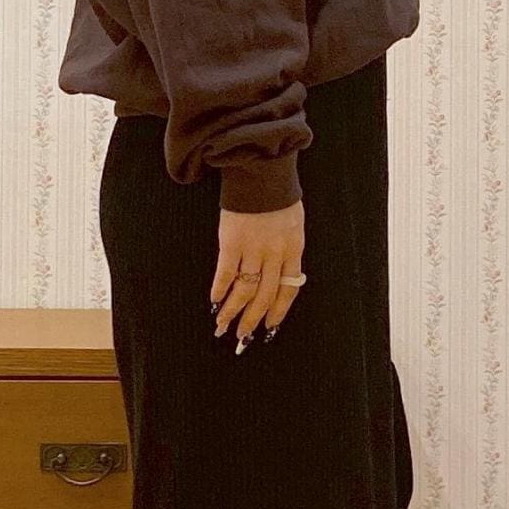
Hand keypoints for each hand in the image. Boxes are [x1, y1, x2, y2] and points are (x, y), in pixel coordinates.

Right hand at [211, 200, 305, 344]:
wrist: (261, 170)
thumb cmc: (278, 195)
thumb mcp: (293, 224)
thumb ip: (288, 250)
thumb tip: (280, 276)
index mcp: (294, 250)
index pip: (288, 290)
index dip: (278, 312)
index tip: (269, 328)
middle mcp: (275, 253)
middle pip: (265, 296)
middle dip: (252, 320)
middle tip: (242, 337)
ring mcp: (253, 248)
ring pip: (244, 289)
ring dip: (232, 311)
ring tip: (222, 326)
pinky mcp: (232, 240)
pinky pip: (226, 271)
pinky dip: (219, 288)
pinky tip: (214, 301)